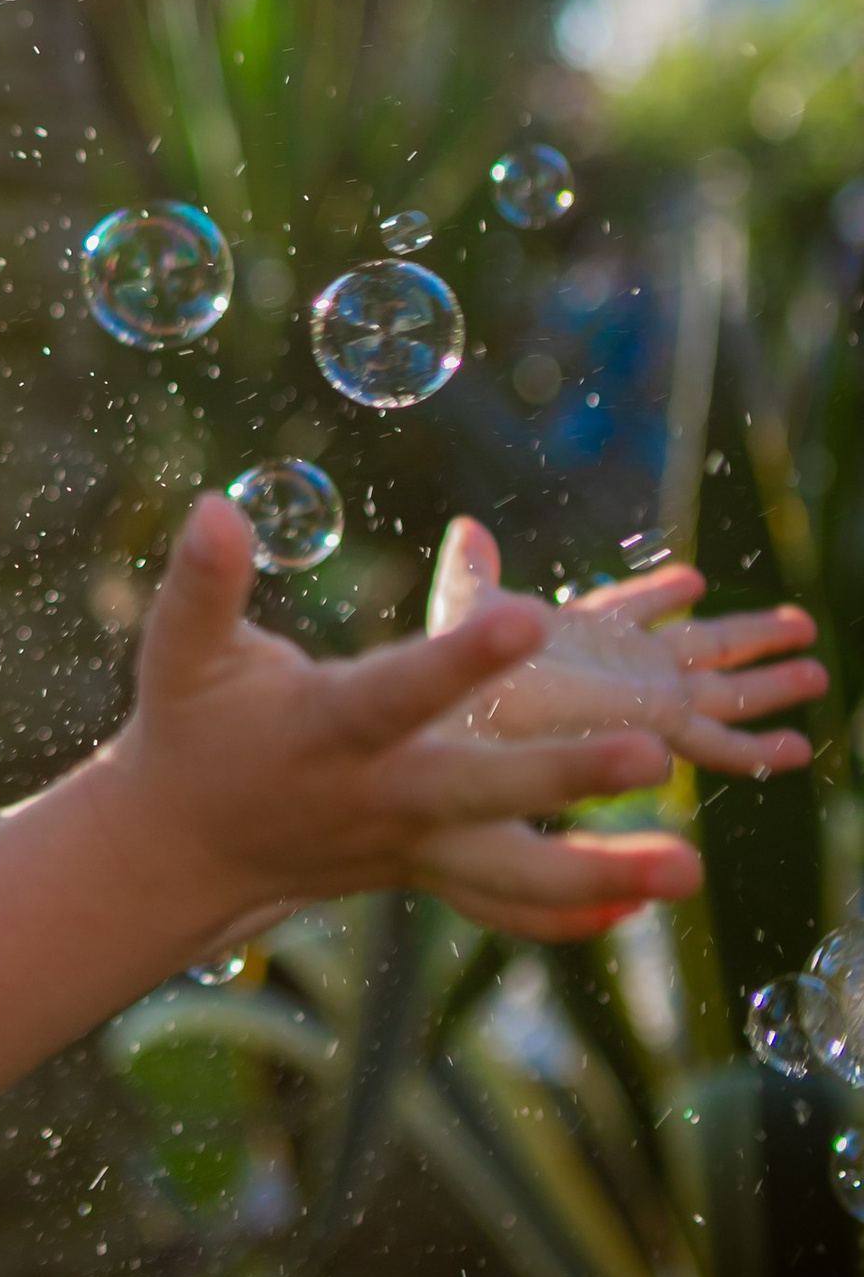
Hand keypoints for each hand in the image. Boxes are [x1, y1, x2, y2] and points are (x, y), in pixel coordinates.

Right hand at [105, 495, 704, 946]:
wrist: (183, 850)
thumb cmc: (190, 729)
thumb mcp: (180, 653)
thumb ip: (203, 585)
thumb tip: (214, 507)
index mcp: (324, 731)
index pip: (398, 694)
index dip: (460, 660)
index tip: (530, 616)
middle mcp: (375, 796)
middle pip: (478, 793)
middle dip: (565, 778)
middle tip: (655, 752)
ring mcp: (407, 845)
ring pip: (509, 873)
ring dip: (599, 873)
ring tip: (687, 867)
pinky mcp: (427, 870)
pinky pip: (505, 906)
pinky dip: (572, 913)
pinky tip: (644, 899)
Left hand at [427, 517, 824, 778]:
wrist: (471, 715)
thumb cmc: (458, 667)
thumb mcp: (469, 603)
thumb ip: (473, 568)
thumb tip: (466, 527)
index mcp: (588, 633)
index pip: (632, 609)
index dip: (658, 595)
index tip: (691, 579)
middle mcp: (627, 664)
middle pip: (703, 645)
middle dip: (749, 637)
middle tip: (799, 624)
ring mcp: (648, 694)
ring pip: (727, 688)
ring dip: (772, 681)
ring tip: (818, 674)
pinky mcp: (659, 721)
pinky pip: (721, 739)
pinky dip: (759, 747)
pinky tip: (799, 748)